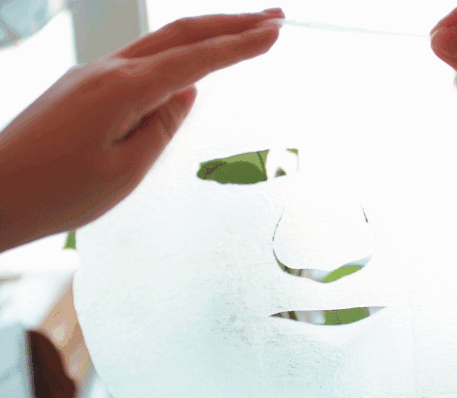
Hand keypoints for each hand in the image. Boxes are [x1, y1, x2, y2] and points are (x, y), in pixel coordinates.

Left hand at [0, 8, 283, 251]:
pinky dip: (174, 56)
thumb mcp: (125, 169)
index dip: (240, 45)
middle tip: (272, 18)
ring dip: (204, 36)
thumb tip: (185, 93)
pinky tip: (188, 68)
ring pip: (159, 44)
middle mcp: (107, 70)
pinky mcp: (82, 88)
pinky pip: (138, 64)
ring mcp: (91, 75)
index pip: (196, 59)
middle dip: (230, 23)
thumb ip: (162, 125)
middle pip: (180, 34)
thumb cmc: (55, 193)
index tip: (275, 33)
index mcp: (123, 89)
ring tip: (240, 35)